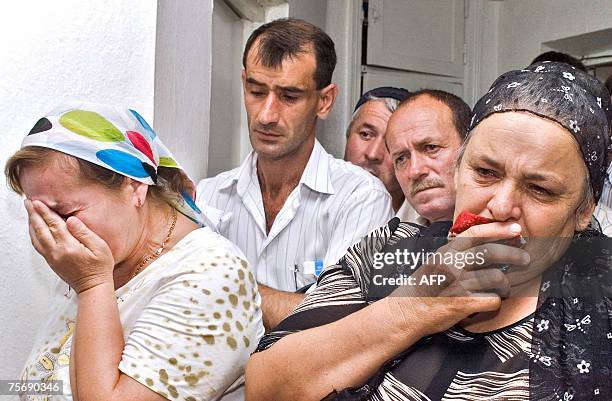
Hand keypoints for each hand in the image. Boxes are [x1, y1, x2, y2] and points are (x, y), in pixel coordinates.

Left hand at [25, 199, 114, 292]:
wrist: (93, 286)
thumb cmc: (99, 268)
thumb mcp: (99, 247)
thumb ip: (84, 232)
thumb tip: (71, 220)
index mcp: (69, 246)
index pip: (54, 224)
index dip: (45, 211)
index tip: (39, 202)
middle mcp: (56, 252)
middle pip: (41, 229)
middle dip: (34, 214)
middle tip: (28, 202)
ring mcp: (52, 258)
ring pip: (36, 237)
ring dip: (31, 223)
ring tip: (29, 212)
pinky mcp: (51, 261)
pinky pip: (37, 245)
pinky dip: (33, 234)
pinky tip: (34, 229)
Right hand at [387, 221, 529, 336]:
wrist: (407, 311)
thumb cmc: (423, 287)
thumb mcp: (435, 262)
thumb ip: (456, 253)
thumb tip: (486, 246)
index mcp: (445, 251)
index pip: (475, 234)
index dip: (498, 230)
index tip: (515, 230)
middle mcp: (451, 264)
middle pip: (490, 252)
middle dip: (513, 254)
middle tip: (524, 258)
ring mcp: (457, 283)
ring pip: (496, 277)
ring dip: (505, 284)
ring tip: (503, 287)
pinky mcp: (462, 302)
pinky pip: (492, 299)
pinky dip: (495, 301)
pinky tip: (489, 301)